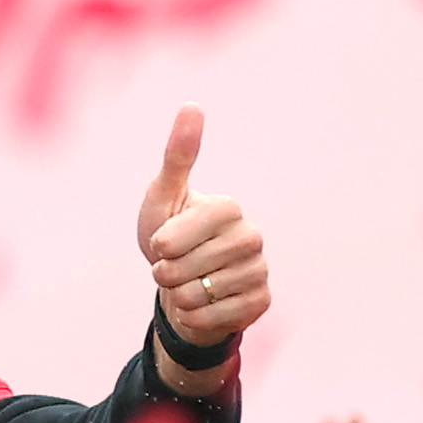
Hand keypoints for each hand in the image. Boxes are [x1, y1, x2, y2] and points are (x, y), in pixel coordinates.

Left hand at [138, 109, 269, 366]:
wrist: (183, 284)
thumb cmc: (169, 235)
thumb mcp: (163, 196)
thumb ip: (177, 156)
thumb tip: (192, 105)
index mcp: (228, 208)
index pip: (178, 235)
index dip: (161, 246)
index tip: (160, 244)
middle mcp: (251, 236)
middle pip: (189, 268)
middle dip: (166, 274)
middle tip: (170, 268)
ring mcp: (259, 269)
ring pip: (202, 295)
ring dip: (180, 297)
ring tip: (186, 285)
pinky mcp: (262, 301)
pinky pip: (218, 317)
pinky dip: (197, 317)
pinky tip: (200, 306)